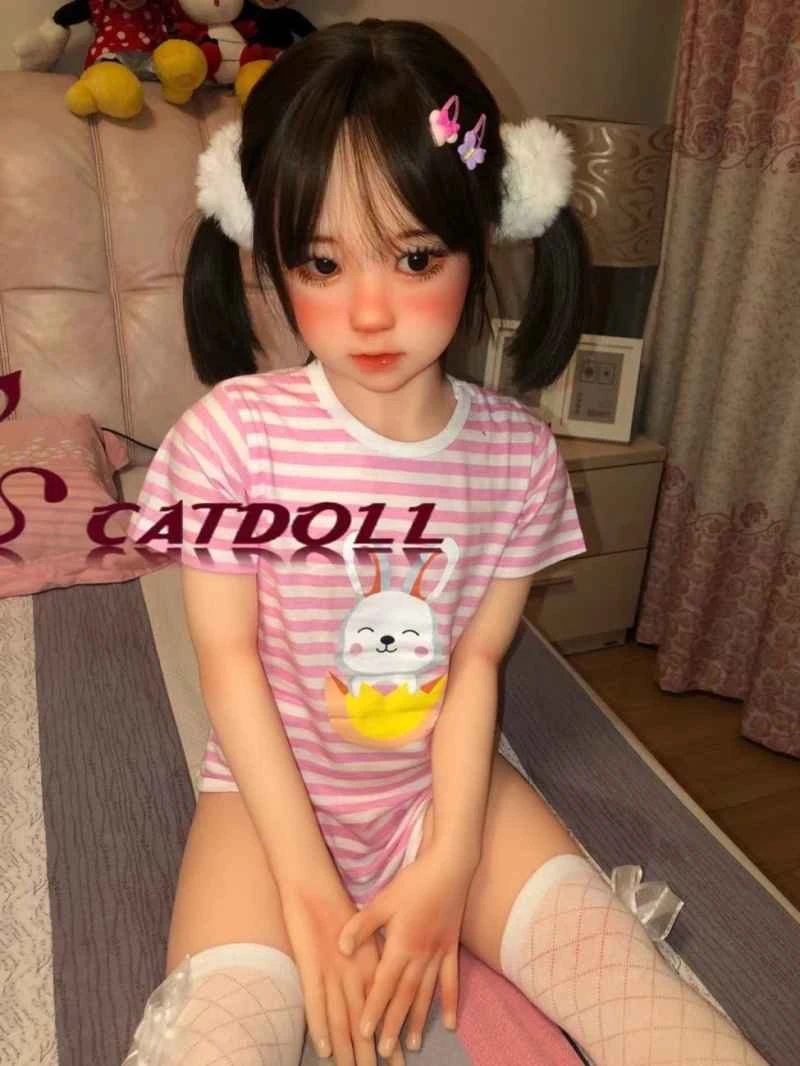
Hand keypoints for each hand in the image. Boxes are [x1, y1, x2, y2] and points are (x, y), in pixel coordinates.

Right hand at [280, 885, 405, 1065]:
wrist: (314, 884)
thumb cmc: (337, 906)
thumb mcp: (362, 933)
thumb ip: (370, 959)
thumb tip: (378, 985)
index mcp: (369, 962)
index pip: (382, 1006)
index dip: (389, 1032)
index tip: (400, 1057)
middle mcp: (355, 971)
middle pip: (364, 1020)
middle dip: (372, 1051)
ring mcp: (332, 971)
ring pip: (342, 1018)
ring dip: (350, 1049)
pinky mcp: (311, 966)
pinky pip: (315, 1003)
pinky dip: (319, 1027)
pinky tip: (325, 1050)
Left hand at [337, 848, 473, 1057]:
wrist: (450, 868)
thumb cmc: (414, 883)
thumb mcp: (383, 900)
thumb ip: (362, 926)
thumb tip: (342, 949)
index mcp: (402, 944)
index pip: (384, 983)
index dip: (373, 1007)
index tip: (364, 1031)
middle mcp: (421, 955)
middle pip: (404, 995)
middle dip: (393, 1023)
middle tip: (385, 1050)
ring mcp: (439, 954)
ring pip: (426, 993)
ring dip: (418, 1019)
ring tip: (412, 1045)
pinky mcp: (451, 948)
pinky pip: (451, 981)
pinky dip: (451, 1002)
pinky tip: (450, 1023)